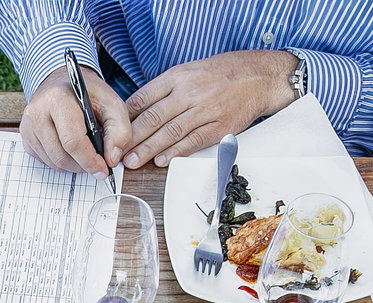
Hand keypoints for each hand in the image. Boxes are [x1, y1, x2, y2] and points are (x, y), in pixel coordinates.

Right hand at [19, 65, 131, 175]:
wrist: (63, 81)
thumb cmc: (88, 93)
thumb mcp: (112, 103)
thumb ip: (119, 130)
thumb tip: (111, 159)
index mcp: (57, 99)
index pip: (73, 141)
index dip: (90, 161)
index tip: (103, 170)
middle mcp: (37, 112)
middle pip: (61, 156)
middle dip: (83, 166)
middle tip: (97, 164)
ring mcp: (28, 126)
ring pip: (53, 162)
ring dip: (73, 165)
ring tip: (86, 155)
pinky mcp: (26, 136)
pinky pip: (45, 160)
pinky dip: (61, 161)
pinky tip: (71, 149)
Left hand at [122, 50, 297, 167]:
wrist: (259, 77)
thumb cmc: (222, 74)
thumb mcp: (189, 71)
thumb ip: (164, 89)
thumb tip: (136, 110)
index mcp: (178, 76)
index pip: (144, 97)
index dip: (126, 117)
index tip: (113, 132)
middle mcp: (190, 92)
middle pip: (153, 117)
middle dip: (132, 138)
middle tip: (117, 153)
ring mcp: (205, 110)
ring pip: (170, 132)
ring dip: (149, 149)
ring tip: (133, 161)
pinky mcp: (218, 127)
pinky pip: (192, 142)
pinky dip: (175, 152)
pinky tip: (162, 161)